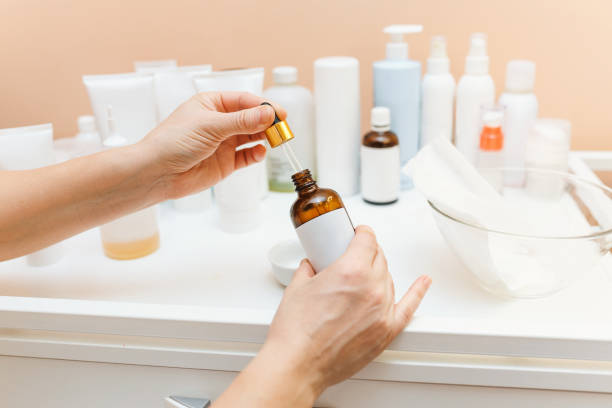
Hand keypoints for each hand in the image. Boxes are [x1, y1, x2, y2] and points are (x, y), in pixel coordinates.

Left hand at [141, 92, 284, 198]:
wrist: (158, 173)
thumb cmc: (174, 142)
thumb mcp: (210, 126)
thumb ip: (242, 121)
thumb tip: (268, 113)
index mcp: (212, 104)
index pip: (244, 101)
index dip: (263, 106)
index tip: (279, 113)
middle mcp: (219, 122)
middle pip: (251, 118)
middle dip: (267, 122)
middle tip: (282, 128)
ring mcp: (223, 143)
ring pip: (252, 136)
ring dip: (265, 137)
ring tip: (275, 140)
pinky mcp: (225, 163)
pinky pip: (247, 156)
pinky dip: (256, 154)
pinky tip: (260, 153)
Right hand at [213, 226, 430, 406]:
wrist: (298, 364)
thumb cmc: (296, 331)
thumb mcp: (297, 286)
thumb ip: (309, 269)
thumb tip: (313, 265)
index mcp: (351, 271)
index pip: (367, 240)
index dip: (362, 232)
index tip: (358, 233)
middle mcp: (371, 288)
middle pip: (379, 258)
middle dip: (367, 252)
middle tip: (353, 255)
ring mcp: (382, 310)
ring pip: (389, 279)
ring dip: (377, 272)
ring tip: (363, 276)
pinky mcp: (386, 331)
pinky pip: (409, 307)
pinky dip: (418, 292)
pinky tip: (423, 283)